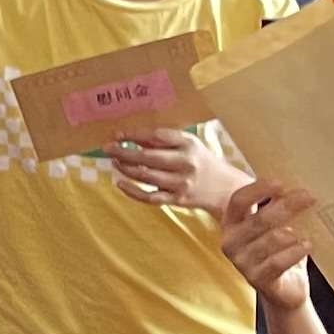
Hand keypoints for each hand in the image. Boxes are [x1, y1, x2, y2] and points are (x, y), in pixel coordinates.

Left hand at [108, 129, 246, 214]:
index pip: (157, 136)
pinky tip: (120, 183)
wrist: (226, 188)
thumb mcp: (187, 144)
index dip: (134, 134)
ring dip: (125, 169)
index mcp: (188, 143)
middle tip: (107, 148)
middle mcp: (185, 163)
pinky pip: (150, 197)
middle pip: (148, 157)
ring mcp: (181, 183)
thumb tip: (128, 135)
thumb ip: (162, 140)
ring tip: (114, 161)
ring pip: (146, 176)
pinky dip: (132, 191)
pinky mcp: (177, 199)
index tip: (116, 134)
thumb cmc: (200, 161)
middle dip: (123, 152)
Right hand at [216, 179, 319, 309]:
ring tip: (309, 228)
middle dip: (287, 206)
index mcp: (231, 223)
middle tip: (309, 197)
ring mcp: (242, 262)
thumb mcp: (273, 226)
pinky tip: (307, 245)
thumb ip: (276, 206)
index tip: (280, 183)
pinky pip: (278, 262)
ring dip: (293, 232)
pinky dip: (295, 252)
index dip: (257, 190)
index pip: (238, 201)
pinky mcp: (257, 280)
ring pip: (271, 240)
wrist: (284, 289)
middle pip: (259, 218)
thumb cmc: (278, 251)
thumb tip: (296, 184)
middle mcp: (231, 242)